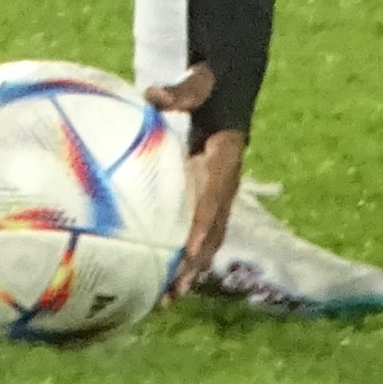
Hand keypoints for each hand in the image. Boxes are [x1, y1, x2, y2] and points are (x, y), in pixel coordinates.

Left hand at [145, 69, 244, 298]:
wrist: (229, 91)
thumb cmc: (209, 89)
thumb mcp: (199, 84)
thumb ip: (180, 92)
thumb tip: (153, 95)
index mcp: (224, 160)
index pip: (214, 198)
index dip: (202, 225)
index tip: (187, 250)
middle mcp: (226, 184)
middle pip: (213, 231)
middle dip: (195, 263)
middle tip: (174, 291)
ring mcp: (221, 195)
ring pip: (209, 239)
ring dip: (192, 269)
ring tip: (168, 299)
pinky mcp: (210, 199)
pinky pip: (203, 234)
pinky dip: (189, 258)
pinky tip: (170, 280)